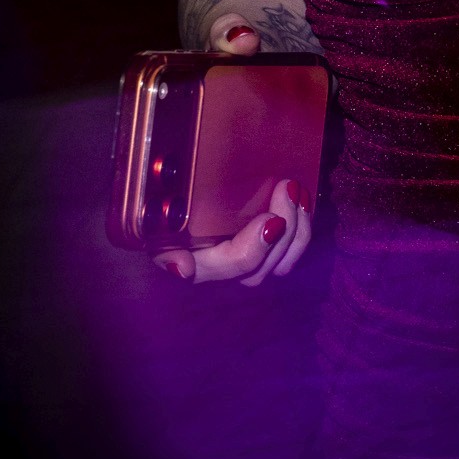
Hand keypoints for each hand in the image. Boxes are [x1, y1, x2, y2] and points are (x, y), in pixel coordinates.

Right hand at [151, 176, 312, 288]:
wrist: (166, 201)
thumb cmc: (159, 214)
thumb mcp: (155, 227)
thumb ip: (164, 250)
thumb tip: (182, 271)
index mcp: (198, 264)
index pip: (234, 265)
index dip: (254, 250)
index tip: (269, 221)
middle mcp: (224, 270)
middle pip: (263, 266)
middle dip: (283, 230)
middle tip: (287, 187)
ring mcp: (246, 261)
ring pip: (281, 263)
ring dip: (297, 229)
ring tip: (296, 190)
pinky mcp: (264, 249)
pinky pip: (289, 251)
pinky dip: (301, 229)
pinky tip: (303, 199)